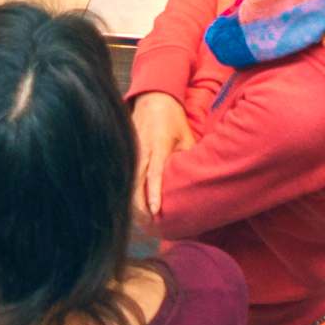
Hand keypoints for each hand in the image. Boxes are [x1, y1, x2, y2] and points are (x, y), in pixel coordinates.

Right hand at [128, 94, 192, 219]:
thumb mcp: (186, 136)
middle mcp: (141, 150)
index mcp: (157, 145)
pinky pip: (126, 176)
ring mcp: (130, 150)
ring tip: (142, 222)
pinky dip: (129, 192)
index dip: (154, 194)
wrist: (153, 99)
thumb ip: (188, 158)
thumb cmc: (173, 120)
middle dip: (140, 206)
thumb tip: (198, 182)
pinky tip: (134, 206)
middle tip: (149, 225)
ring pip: (128, 182)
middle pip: (135, 183)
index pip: (154, 174)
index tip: (156, 211)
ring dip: (133, 202)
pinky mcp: (126, 152)